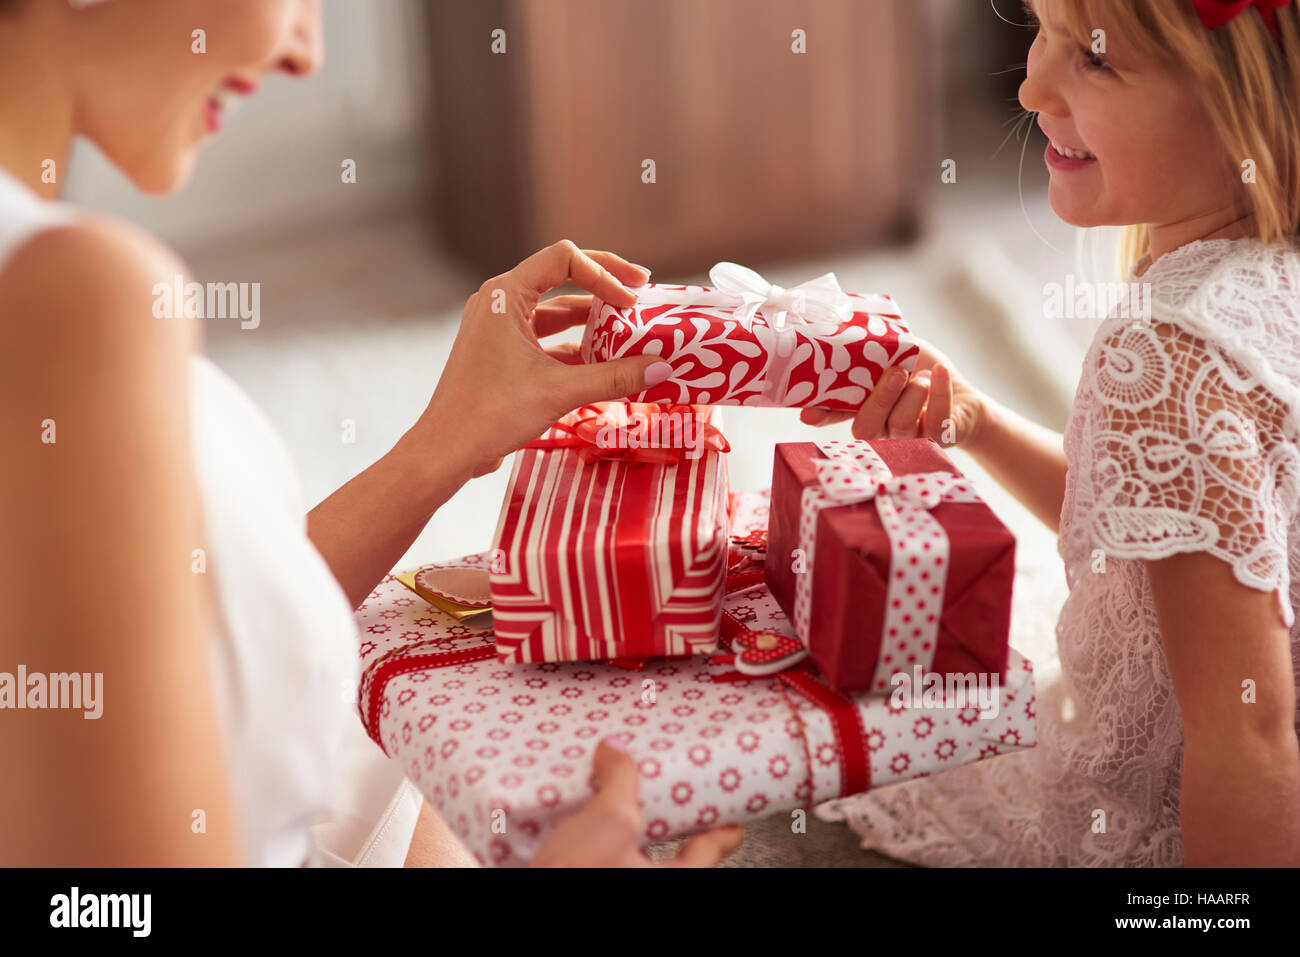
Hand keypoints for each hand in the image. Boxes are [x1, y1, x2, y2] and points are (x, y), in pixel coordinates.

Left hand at [415, 241, 671, 477]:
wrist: (446, 451)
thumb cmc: (488, 414)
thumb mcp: (559, 391)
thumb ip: (614, 377)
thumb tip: (662, 368)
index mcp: (504, 295)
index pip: (564, 258)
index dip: (604, 272)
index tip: (632, 299)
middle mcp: (499, 303)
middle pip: (561, 278)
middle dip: (603, 287)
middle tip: (642, 295)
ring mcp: (499, 329)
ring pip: (555, 313)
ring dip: (592, 321)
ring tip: (629, 333)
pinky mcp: (502, 355)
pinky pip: (546, 340)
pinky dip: (576, 348)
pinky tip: (605, 364)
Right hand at [528, 739, 744, 866]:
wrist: (513, 893)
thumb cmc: (576, 878)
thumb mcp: (610, 821)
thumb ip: (621, 779)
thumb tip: (616, 748)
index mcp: (676, 879)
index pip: (716, 847)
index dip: (723, 817)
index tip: (725, 799)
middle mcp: (651, 884)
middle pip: (672, 845)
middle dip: (664, 811)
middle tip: (660, 782)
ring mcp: (615, 880)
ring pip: (632, 850)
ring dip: (623, 821)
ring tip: (612, 789)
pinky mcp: (584, 876)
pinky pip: (600, 855)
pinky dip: (594, 835)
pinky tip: (578, 814)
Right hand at [801, 339, 987, 447]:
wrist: (963, 394)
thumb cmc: (922, 369)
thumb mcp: (898, 352)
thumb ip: (876, 345)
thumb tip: (852, 321)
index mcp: (863, 408)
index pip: (835, 415)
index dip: (821, 415)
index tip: (807, 414)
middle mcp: (880, 429)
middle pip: (866, 428)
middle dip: (880, 399)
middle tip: (897, 372)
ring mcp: (907, 439)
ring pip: (901, 425)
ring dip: (914, 394)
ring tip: (924, 375)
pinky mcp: (937, 441)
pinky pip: (935, 424)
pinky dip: (940, 393)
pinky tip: (940, 373)